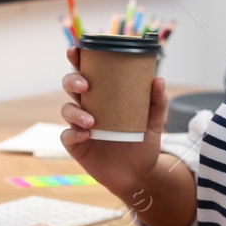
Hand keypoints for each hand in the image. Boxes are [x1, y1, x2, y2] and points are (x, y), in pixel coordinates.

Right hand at [60, 47, 168, 196]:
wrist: (140, 175)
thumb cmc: (144, 143)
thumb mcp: (154, 122)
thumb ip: (157, 102)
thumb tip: (158, 79)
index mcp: (104, 95)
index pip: (87, 72)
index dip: (78, 59)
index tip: (75, 50)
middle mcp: (88, 107)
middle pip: (71, 86)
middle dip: (73, 80)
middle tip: (86, 85)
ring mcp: (80, 126)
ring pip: (67, 109)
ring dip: (75, 112)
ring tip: (92, 121)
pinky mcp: (76, 146)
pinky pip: (67, 136)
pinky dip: (73, 134)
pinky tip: (85, 135)